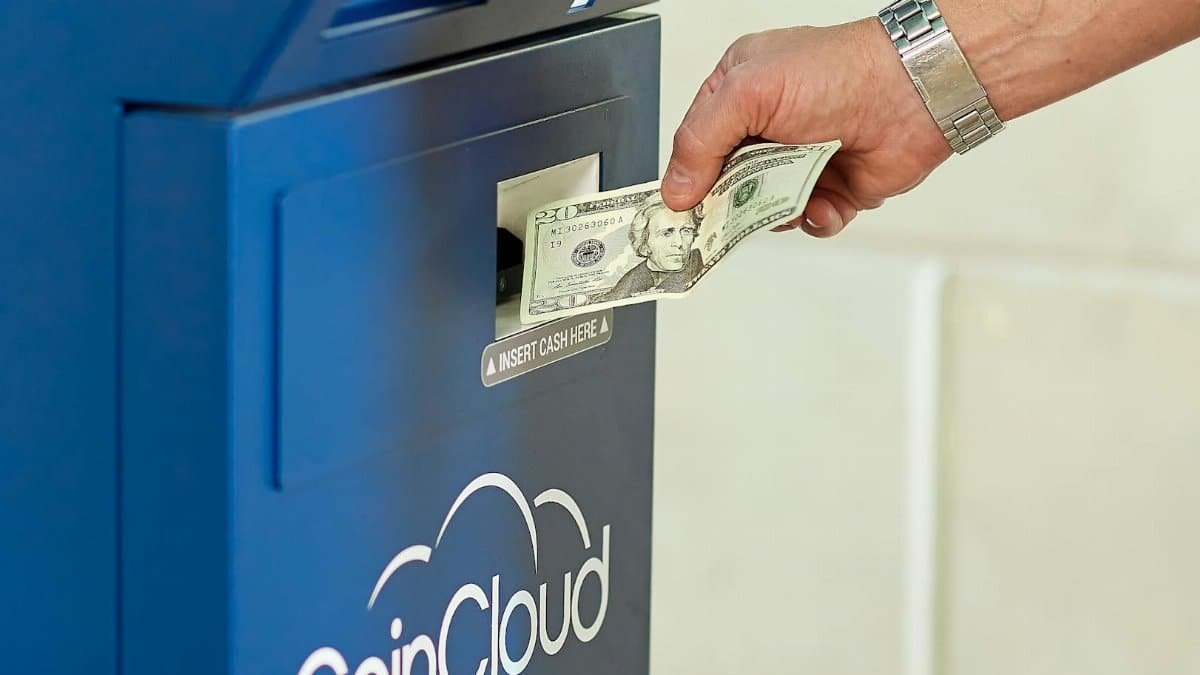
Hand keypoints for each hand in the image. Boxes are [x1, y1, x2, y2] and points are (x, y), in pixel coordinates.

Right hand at [662, 18, 952, 236]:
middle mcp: (769, 124)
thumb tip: (677, 188)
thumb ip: (700, 140)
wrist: (912, 93)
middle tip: (728, 215)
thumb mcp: (747, 91)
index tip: (679, 208)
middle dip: (730, 201)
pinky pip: (809, 220)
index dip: (686, 175)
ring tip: (795, 193)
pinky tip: (825, 201)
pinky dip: (816, 218)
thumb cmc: (839, 71)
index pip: (696, 141)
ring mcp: (801, 157)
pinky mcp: (833, 186)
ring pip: (765, 207)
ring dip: (777, 210)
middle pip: (726, 181)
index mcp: (740, 89)